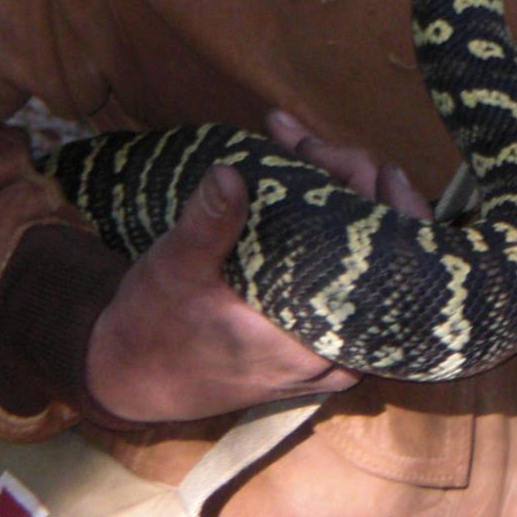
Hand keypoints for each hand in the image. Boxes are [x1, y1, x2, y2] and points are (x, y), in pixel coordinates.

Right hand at [84, 111, 429, 423]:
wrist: (133, 373)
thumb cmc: (154, 326)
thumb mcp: (174, 269)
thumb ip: (208, 226)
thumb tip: (231, 173)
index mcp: (314, 342)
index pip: (382, 266)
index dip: (377, 201)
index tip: (340, 156)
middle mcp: (333, 350)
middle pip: (379, 254)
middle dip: (350, 184)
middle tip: (306, 144)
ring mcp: (326, 344)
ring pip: (361, 261)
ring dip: (341, 198)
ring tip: (309, 150)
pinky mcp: (311, 331)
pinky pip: (340, 271)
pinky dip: (328, 223)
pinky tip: (310, 179)